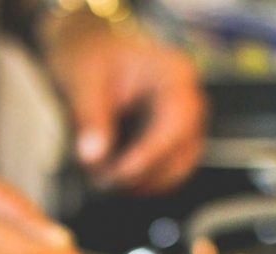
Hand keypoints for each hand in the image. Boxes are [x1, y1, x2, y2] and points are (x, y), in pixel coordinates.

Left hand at [42, 13, 205, 195]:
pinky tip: (121, 182)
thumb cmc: (90, 54)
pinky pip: (173, 170)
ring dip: (146, 183)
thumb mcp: (84, 79)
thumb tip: (93, 158)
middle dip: (145, 174)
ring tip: (107, 182)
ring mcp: (189, 123)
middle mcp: (191, 100)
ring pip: (180, 168)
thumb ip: (90, 118)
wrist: (91, 47)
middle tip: (105, 183)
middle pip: (182, 153)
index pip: (174, 128)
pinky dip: (148, 181)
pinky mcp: (179, 140)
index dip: (148, 158)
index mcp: (175, 75)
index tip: (117, 175)